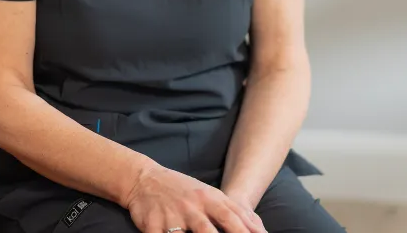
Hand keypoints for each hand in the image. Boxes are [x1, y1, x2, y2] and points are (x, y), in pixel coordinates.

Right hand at [125, 165, 267, 232]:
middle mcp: (191, 207)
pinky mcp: (153, 225)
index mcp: (208, 199)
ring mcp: (171, 216)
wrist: (145, 179)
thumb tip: (261, 231)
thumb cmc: (185, 191)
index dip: (244, 232)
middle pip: (208, 231)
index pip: (231, 218)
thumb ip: (235, 213)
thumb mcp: (211, 195)